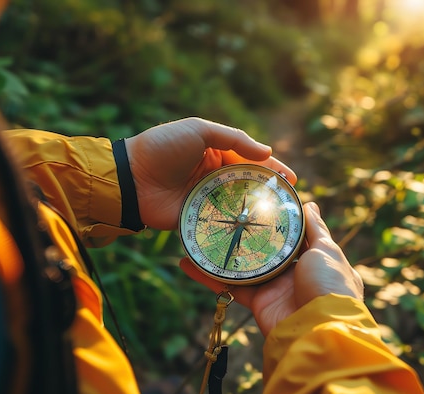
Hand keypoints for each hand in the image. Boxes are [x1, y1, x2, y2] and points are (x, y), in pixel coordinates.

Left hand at [124, 117, 295, 229]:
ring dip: (258, 210)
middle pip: (249, 184)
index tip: (291, 179)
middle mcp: (214, 176)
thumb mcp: (200, 131)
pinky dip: (238, 226)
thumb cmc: (164, 147)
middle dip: (270, 192)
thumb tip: (267, 152)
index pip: (250, 160)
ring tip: (280, 218)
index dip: (272, 169)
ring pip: (239, 204)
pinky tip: (256, 232)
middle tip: (290, 202)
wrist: (132, 178)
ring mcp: (207, 198)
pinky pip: (222, 222)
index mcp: (216, 153)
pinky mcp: (198, 218)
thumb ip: (234, 138)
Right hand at [180, 202, 363, 336]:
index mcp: (315, 259)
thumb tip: (310, 204)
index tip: (258, 200)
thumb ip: (316, 228)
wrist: (319, 330)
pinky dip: (208, 277)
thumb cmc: (329, 285)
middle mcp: (294, 273)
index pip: (294, 235)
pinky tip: (187, 262)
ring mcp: (274, 288)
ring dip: (222, 253)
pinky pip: (230, 286)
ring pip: (243, 266)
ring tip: (200, 233)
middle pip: (265, 248)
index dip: (278, 220)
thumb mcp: (327, 250)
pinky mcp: (257, 302)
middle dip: (246, 233)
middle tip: (225, 212)